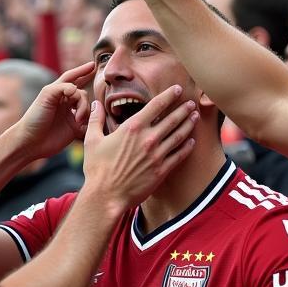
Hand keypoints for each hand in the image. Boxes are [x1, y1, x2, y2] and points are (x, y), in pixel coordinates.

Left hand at [13, 61, 95, 160]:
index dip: (82, 70)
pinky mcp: (75, 129)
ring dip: (85, 111)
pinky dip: (90, 122)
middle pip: (82, 93)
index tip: (93, 65)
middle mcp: (64, 102)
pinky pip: (88, 122)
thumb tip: (77, 90)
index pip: (71, 77)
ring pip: (87, 107)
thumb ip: (62, 87)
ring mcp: (70, 115)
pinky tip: (84, 125)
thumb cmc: (35, 117)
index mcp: (56, 92)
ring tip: (78, 120)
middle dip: (83, 99)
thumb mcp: (46, 96)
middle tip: (79, 109)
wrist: (31, 141)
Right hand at [82, 84, 196, 212]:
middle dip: (184, 109)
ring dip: (189, 124)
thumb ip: (96, 120)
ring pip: (179, 135)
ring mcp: (157, 155)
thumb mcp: (92, 141)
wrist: (106, 196)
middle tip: (191, 103)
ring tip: (195, 117)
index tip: (177, 90)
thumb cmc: (97, 169)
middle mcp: (148, 138)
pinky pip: (179, 155)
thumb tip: (95, 105)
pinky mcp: (161, 170)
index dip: (169, 95)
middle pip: (172, 119)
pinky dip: (187, 147)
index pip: (156, 105)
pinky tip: (192, 141)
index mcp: (132, 128)